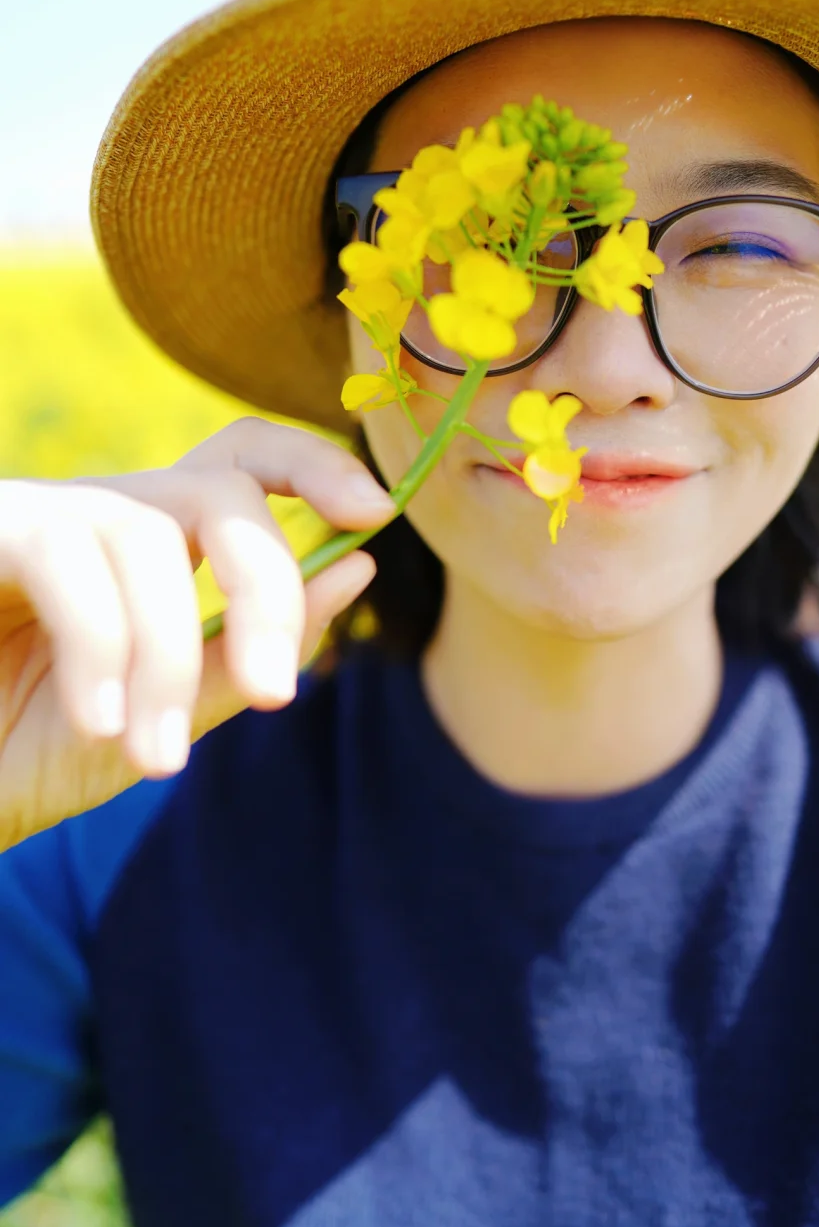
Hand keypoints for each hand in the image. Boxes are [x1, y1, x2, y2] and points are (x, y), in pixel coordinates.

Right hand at [0, 417, 393, 851]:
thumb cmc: (23, 755)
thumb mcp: (160, 721)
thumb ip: (248, 651)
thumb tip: (357, 563)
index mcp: (152, 552)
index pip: (239, 464)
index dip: (312, 464)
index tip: (375, 511)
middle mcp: (100, 517)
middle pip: (221, 492)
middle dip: (266, 589)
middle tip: (277, 696)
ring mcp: (33, 515)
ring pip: (149, 537)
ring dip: (167, 658)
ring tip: (150, 761)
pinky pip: (66, 552)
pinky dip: (102, 644)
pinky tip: (102, 723)